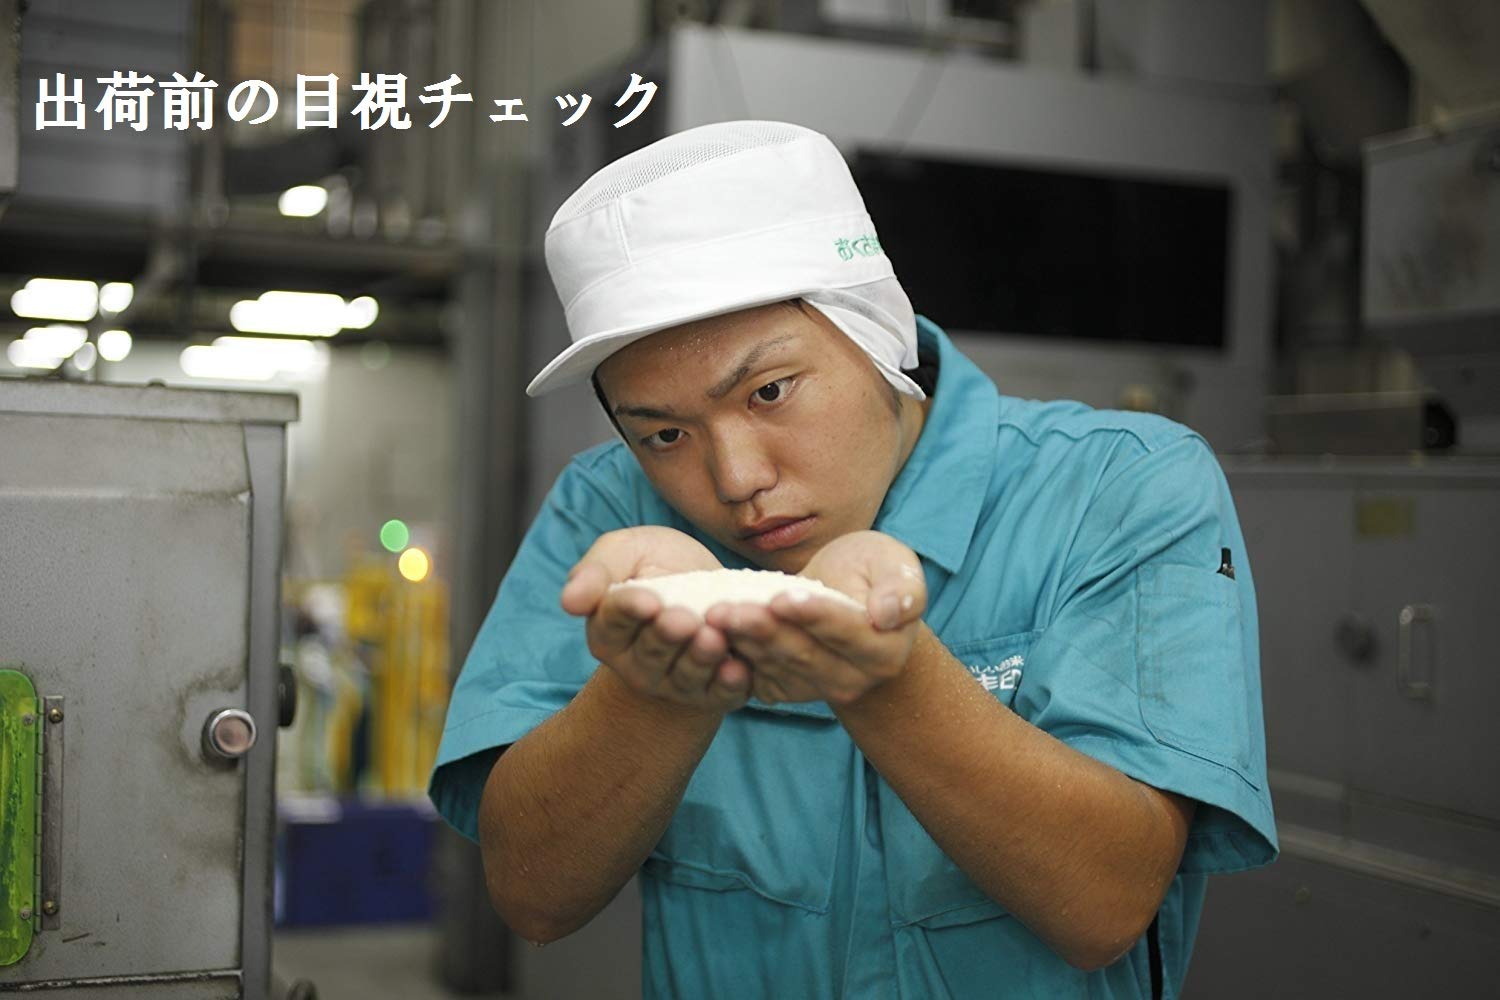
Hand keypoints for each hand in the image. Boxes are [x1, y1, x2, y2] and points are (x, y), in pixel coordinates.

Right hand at [561, 527, 750, 712]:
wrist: (709, 590)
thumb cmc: (659, 566)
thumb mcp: (626, 552)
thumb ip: (597, 570)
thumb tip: (568, 601)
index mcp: (608, 631)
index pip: (614, 621)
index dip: (630, 611)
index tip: (647, 600)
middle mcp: (637, 665)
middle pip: (651, 652)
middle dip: (667, 636)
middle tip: (682, 620)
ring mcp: (675, 683)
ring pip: (685, 675)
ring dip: (699, 659)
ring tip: (712, 639)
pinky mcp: (713, 692)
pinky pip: (720, 694)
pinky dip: (729, 684)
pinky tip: (739, 669)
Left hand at [704, 531, 925, 706]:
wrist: (847, 600)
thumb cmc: (871, 575)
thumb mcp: (896, 565)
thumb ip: (903, 588)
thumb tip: (889, 614)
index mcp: (883, 651)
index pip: (844, 631)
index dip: (813, 615)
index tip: (782, 597)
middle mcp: (851, 679)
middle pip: (802, 653)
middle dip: (763, 630)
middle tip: (727, 610)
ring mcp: (815, 688)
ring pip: (774, 664)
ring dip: (740, 641)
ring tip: (713, 616)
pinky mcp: (783, 688)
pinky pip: (755, 674)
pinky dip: (732, 654)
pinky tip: (708, 633)